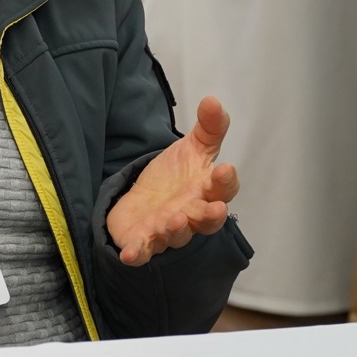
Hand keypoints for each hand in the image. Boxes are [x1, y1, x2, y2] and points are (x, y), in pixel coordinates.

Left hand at [106, 96, 239, 266]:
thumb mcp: (192, 148)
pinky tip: (131, 255)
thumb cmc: (175, 177)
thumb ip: (208, 128)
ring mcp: (167, 230)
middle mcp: (190, 214)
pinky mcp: (143, 241)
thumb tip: (213, 101)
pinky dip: (137, 254)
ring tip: (172, 219)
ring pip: (176, 235)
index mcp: (205, 190)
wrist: (144, 200)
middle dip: (210, 215)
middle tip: (214, 208)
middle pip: (206, 219)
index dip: (225, 181)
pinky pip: (142, 251)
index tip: (226, 168)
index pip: (222, 188)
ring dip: (176, 230)